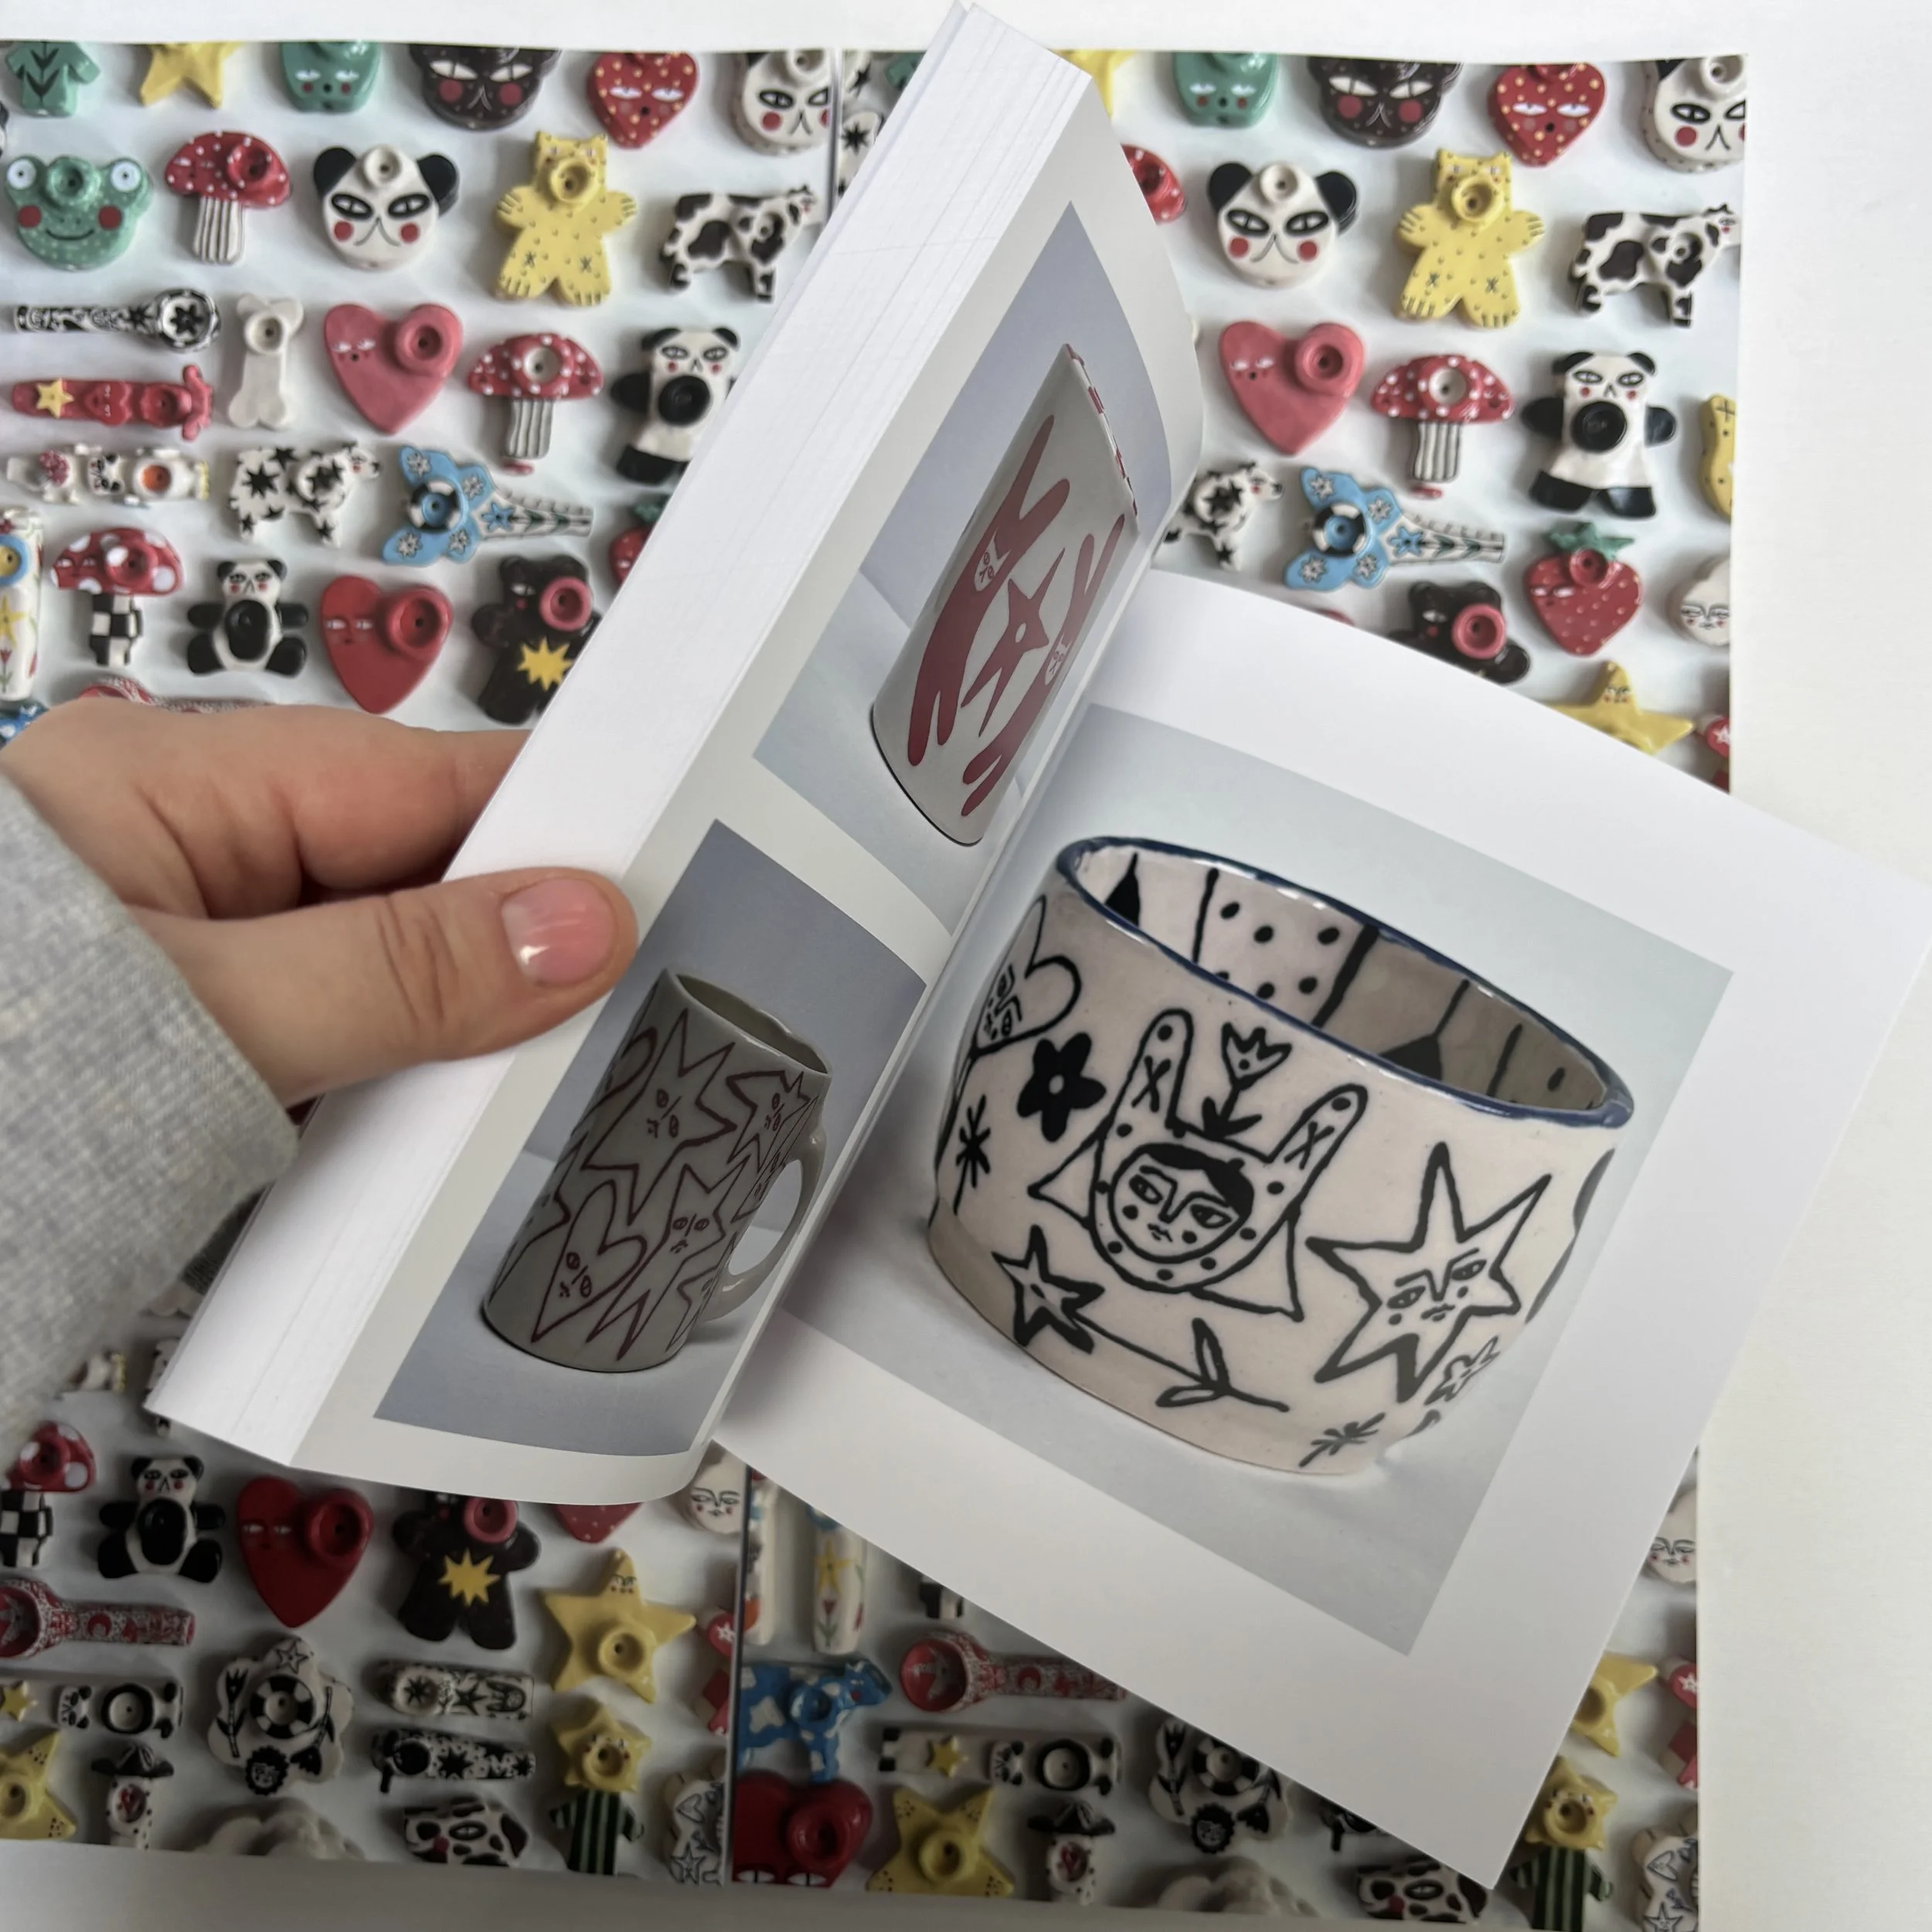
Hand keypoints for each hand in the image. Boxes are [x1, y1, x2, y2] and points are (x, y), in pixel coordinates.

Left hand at [3, 701, 637, 1104]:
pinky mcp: (181, 1023)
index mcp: (185, 784)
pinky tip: (461, 1122)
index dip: (560, 829)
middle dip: (523, 938)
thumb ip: (403, 968)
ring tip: (582, 1079)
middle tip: (654, 1016)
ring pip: (376, 952)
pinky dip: (396, 1061)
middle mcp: (191, 840)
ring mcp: (186, 939)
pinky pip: (325, 1018)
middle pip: (411, 866)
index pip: (429, 780)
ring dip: (463, 1014)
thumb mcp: (217, 1018)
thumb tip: (587, 920)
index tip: (685, 885)